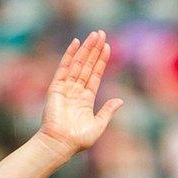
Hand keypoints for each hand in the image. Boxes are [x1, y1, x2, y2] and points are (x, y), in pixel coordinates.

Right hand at [37, 31, 122, 159]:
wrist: (60, 144)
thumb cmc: (78, 140)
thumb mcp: (98, 125)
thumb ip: (108, 111)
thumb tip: (120, 100)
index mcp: (86, 99)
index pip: (96, 75)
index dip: (102, 61)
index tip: (108, 46)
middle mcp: (76, 91)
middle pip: (88, 65)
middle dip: (94, 50)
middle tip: (101, 33)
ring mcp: (66, 88)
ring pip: (78, 63)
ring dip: (86, 49)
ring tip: (94, 35)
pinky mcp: (56, 87)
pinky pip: (64, 68)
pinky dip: (70, 55)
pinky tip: (76, 43)